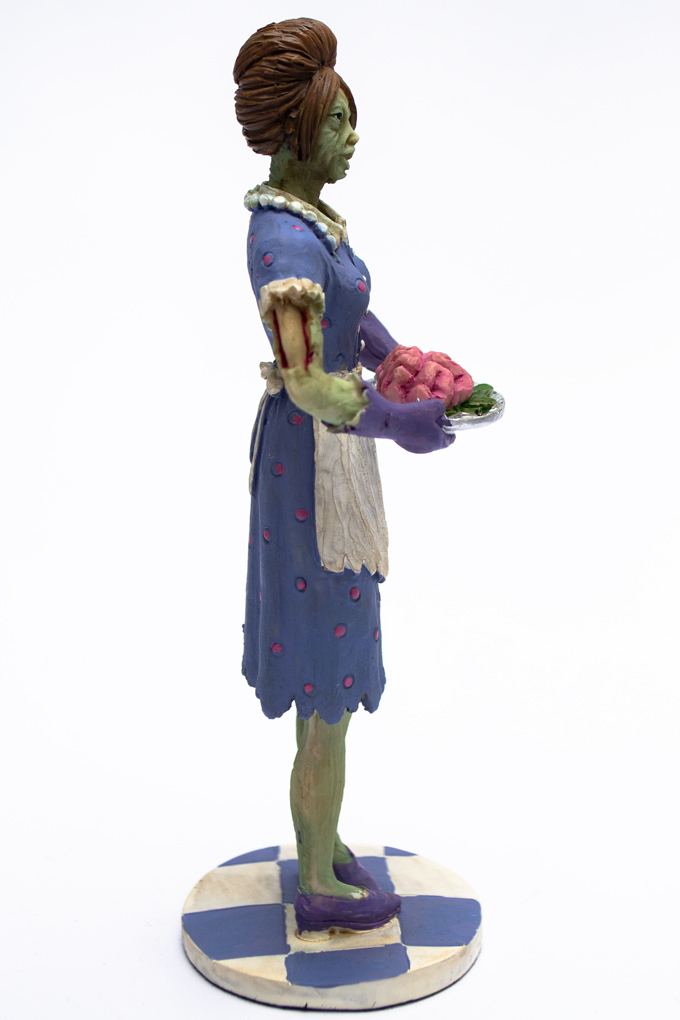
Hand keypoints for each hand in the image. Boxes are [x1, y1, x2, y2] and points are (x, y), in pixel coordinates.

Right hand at [339, 384, 455, 453]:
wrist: (391, 421)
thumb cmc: (415, 415)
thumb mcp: (435, 406)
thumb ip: (443, 411)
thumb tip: (440, 415)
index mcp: (439, 441)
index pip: (451, 438)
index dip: (449, 427)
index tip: (443, 418)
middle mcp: (429, 448)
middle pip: (438, 437)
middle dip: (436, 426)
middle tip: (430, 414)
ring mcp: (417, 449)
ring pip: (426, 437)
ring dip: (425, 428)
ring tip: (419, 416)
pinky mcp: (407, 446)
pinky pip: (416, 438)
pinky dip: (415, 431)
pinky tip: (409, 422)